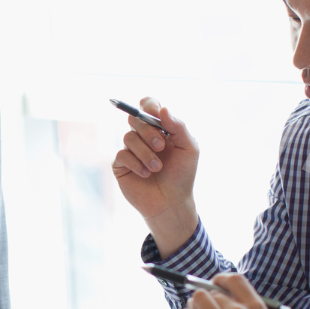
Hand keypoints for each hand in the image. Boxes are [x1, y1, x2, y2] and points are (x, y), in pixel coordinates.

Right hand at [110, 98, 201, 256]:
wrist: (172, 202)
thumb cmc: (182, 175)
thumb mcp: (188, 148)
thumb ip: (178, 126)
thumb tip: (163, 109)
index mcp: (160, 128)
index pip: (148, 105)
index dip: (149, 106)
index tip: (155, 114)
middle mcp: (143, 136)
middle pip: (135, 118)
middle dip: (149, 131)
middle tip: (161, 146)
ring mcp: (130, 149)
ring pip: (129, 138)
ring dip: (146, 153)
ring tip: (157, 168)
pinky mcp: (121, 164)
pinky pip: (122, 154)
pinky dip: (136, 164)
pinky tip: (146, 174)